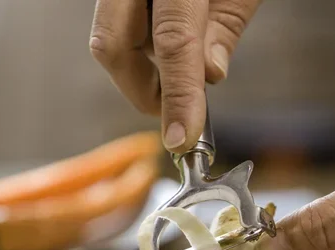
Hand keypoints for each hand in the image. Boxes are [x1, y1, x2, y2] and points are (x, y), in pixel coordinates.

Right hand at [90, 0, 260, 152]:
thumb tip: (210, 74)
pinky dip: (139, 46)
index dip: (177, 97)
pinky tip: (165, 45)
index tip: (181, 139)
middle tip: (176, 112)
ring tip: (182, 69)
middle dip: (140, 90)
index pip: (172, 43)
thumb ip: (224, 25)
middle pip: (112, 46)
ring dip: (142, 66)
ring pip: (110, 38)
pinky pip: (116, 25)